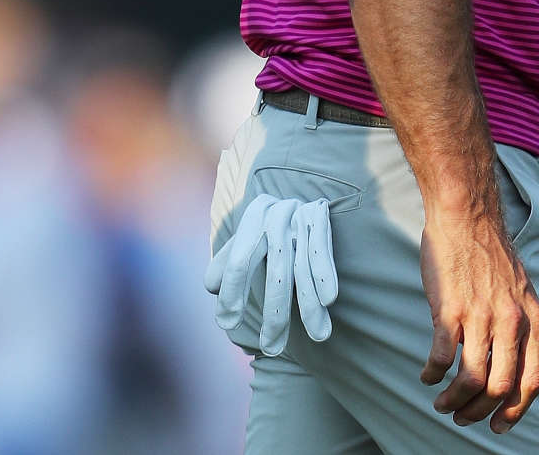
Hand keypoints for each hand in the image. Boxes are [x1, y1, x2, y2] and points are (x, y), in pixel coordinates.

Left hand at [205, 194, 338, 354]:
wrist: (299, 191)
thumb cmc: (267, 224)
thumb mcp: (246, 237)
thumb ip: (227, 261)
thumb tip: (210, 287)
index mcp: (250, 220)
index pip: (238, 261)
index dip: (232, 293)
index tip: (226, 324)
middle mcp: (273, 216)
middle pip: (275, 270)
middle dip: (275, 312)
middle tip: (271, 347)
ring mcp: (297, 216)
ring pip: (303, 266)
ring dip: (311, 305)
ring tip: (318, 337)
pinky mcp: (319, 216)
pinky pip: (321, 249)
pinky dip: (325, 273)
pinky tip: (328, 300)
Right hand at [418, 211, 538, 433]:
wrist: (466, 216)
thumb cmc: (489, 251)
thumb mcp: (521, 290)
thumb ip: (520, 325)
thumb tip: (509, 362)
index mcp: (533, 320)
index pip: (533, 381)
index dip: (516, 410)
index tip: (500, 425)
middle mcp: (511, 322)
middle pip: (500, 388)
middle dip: (480, 412)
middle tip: (463, 418)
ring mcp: (480, 317)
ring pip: (471, 380)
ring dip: (454, 401)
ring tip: (441, 404)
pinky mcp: (450, 309)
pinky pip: (442, 356)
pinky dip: (432, 373)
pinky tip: (426, 375)